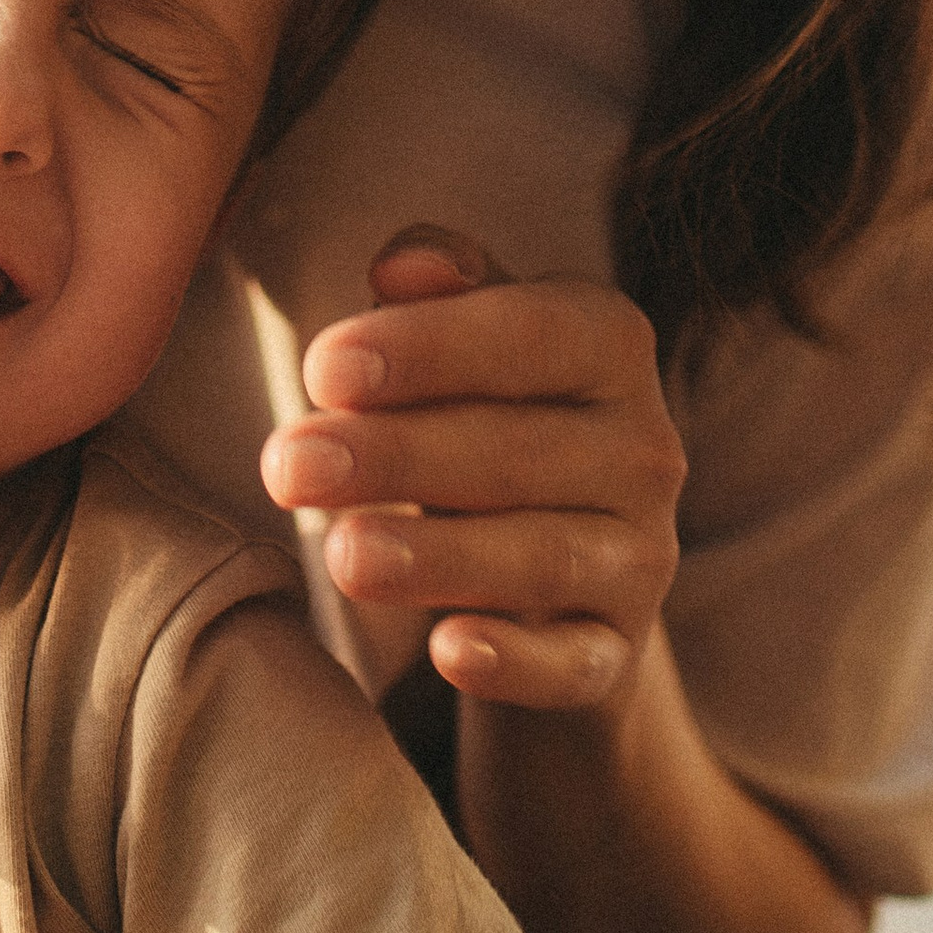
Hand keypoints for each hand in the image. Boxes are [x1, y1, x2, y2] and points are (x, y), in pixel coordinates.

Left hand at [260, 230, 683, 715]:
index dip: (430, 347)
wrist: (549, 573)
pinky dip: (515, 662)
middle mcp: (642, 449)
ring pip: (543, 556)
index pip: (532, 331)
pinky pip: (575, 664)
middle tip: (289, 465)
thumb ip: (438, 294)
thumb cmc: (482, 420)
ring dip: (440, 557)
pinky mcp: (615, 654)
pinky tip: (447, 650)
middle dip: (397, 456)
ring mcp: (639, 558)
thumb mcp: (462, 343)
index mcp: (606, 344)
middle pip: (519, 450)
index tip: (323, 368)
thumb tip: (400, 268)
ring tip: (342, 554)